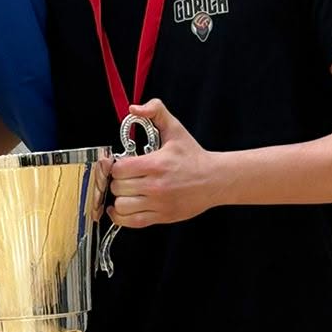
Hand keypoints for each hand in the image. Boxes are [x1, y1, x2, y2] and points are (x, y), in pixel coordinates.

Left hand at [107, 100, 219, 227]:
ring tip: (125, 192)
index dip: (117, 165)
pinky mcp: (161, 216)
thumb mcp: (175, 129)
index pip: (120, 168)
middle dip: (117, 181)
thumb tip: (134, 109)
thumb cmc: (193, 157)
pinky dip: (121, 217)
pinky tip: (121, 208)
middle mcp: (155, 186)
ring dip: (119, 199)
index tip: (123, 164)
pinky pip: (132, 222)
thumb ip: (155, 111)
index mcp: (156, 164)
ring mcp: (158, 204)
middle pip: (118, 187)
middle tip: (125, 177)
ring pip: (121, 206)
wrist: (215, 180)